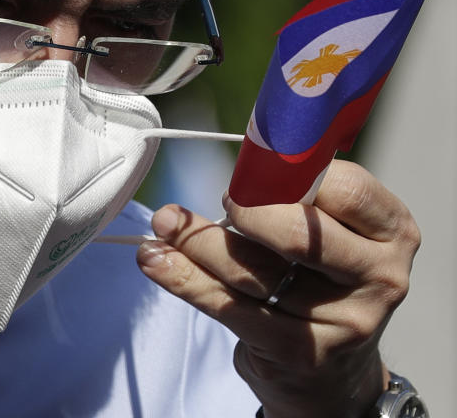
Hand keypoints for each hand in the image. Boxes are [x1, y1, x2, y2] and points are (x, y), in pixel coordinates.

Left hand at [137, 160, 418, 417]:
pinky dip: (183, 278)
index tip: (246, 172)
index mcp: (392, 230)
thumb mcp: (329, 235)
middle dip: (239, 211)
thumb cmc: (320, 281)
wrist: (331, 375)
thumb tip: (235, 170)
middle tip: (202, 199)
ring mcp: (345, 320)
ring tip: (161, 225)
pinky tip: (155, 261)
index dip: (288, 174)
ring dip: (195, 242)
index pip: (344, 188)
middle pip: (297, 235)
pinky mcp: (301, 351)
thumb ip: (297, 201)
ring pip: (252, 270)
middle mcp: (380, 276)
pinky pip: (229, 305)